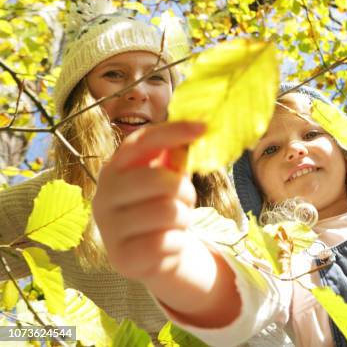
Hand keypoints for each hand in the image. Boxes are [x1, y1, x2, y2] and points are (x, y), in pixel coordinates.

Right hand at [92, 121, 204, 279]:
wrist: (155, 255)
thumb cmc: (162, 207)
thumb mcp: (167, 178)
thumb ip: (175, 156)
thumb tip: (196, 127)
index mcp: (114, 169)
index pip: (140, 142)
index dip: (172, 132)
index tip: (202, 127)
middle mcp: (104, 196)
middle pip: (160, 180)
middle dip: (185, 190)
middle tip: (186, 199)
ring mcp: (109, 229)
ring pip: (168, 212)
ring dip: (184, 218)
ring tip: (176, 222)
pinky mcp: (122, 258)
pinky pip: (167, 242)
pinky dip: (178, 243)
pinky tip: (169, 244)